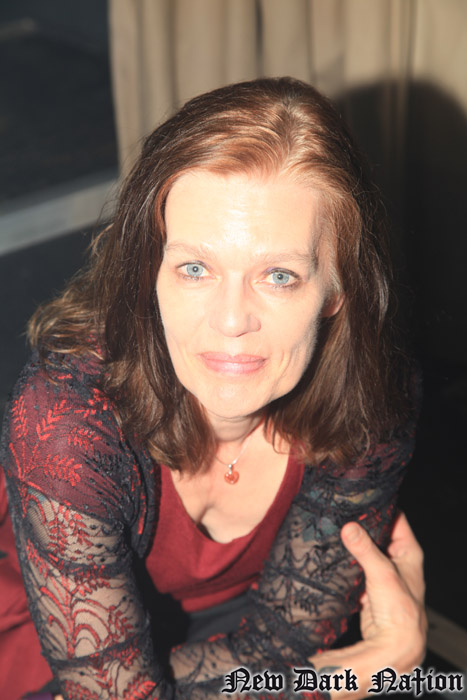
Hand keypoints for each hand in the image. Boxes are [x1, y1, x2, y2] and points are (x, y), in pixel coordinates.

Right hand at [340, 510, 426, 669]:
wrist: (393, 644)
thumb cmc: (400, 611)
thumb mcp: (382, 573)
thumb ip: (364, 549)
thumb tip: (348, 527)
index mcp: (408, 551)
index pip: (395, 518)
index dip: (380, 507)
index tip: (359, 497)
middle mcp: (397, 559)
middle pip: (377, 533)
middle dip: (361, 525)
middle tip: (341, 512)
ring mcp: (382, 572)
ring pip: (365, 549)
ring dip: (353, 543)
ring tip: (334, 527)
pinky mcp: (369, 584)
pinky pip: (356, 565)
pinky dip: (347, 560)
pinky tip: (334, 552)